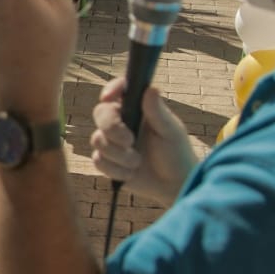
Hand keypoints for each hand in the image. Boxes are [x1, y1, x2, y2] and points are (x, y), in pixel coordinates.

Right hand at [88, 77, 197, 204]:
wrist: (173, 185)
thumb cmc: (176, 153)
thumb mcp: (171, 131)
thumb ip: (158, 112)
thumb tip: (151, 89)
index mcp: (136, 108)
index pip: (118, 91)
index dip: (110, 90)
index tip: (108, 97)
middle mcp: (121, 121)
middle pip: (100, 113)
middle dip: (112, 128)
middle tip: (130, 140)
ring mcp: (112, 141)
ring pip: (97, 139)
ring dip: (118, 154)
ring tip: (138, 162)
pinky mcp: (107, 161)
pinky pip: (98, 161)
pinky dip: (116, 169)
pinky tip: (131, 173)